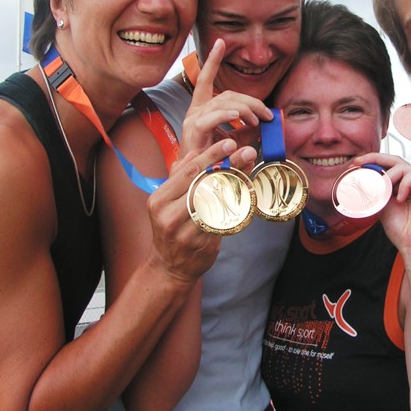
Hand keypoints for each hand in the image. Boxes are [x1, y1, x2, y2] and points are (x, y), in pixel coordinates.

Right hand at [146, 138, 257, 283]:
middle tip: (248, 151)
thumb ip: (180, 177)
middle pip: (205, 183)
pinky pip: (224, 221)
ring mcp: (185, 232)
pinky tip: (248, 196)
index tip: (230, 142)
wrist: (169, 267)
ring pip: (217, 202)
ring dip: (237, 184)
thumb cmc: (171, 228)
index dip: (211, 155)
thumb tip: (194, 152)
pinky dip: (237, 207)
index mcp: (159, 199)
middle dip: (229, 165)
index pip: (188, 172)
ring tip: (251, 171)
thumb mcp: (167, 201)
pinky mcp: (201, 244)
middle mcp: (168, 215)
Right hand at [180, 39, 272, 153]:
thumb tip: (265, 123)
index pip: (207, 80)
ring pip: (222, 103)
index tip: (220, 42)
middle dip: (251, 101)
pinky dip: (225, 115)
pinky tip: (238, 116)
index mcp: (202, 110)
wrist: (195, 183)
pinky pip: (209, 119)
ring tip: (258, 121)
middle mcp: (195, 112)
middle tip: (267, 115)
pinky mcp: (193, 133)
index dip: (212, 60)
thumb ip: (248, 131)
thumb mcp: (235, 142)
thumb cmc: (214, 162)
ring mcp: (192, 121)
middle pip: (226, 94)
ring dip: (245, 110)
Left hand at [353, 152, 410, 254]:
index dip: (372, 162)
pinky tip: (400, 200)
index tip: (356, 164)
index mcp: (402, 184)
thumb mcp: (381, 203)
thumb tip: (361, 172)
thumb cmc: (401, 229)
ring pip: (403, 166)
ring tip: (383, 192)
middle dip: (375, 159)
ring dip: (388, 177)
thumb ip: (376, 187)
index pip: (388, 166)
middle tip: (360, 163)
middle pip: (395, 160)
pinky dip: (404, 185)